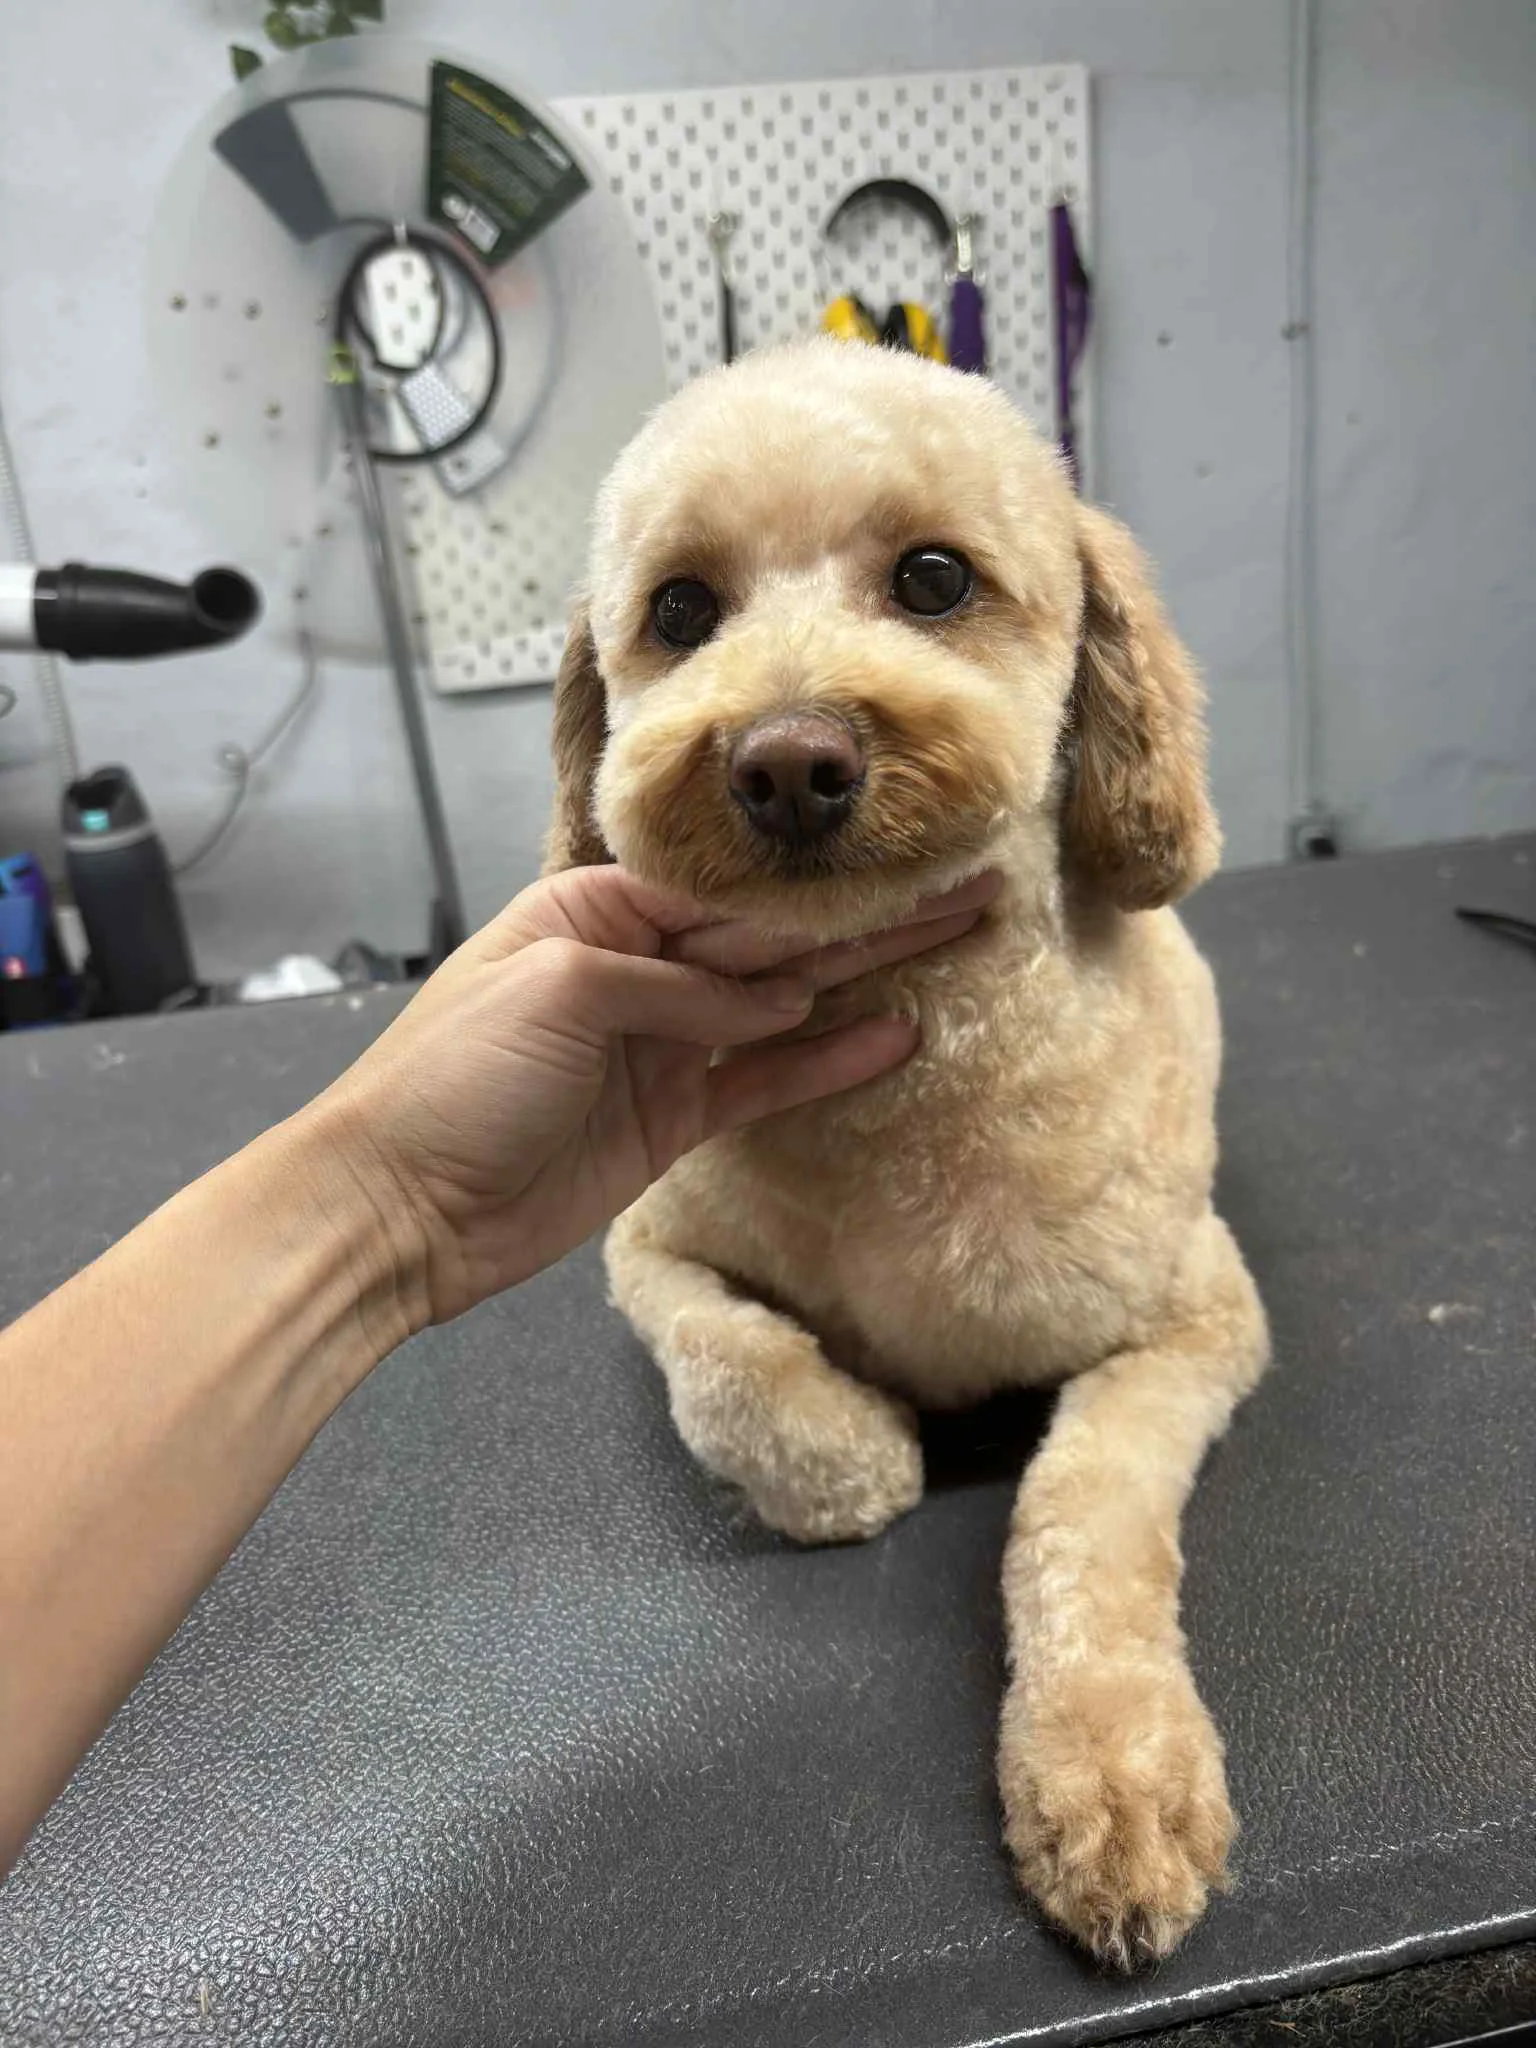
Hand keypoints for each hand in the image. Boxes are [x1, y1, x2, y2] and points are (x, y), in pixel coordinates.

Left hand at [317, 864, 997, 1325]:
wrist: (397, 1211)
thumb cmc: (450, 1077)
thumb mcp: (557, 989)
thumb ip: (675, 984)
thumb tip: (779, 997)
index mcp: (592, 908)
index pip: (721, 887)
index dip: (807, 879)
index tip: (895, 855)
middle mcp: (636, 967)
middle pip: (768, 935)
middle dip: (861, 913)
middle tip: (961, 884)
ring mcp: (661, 1046)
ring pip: (782, 1003)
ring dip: (865, 977)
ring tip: (952, 941)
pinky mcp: (673, 1120)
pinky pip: (764, 1080)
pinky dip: (827, 1062)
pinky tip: (896, 1038)